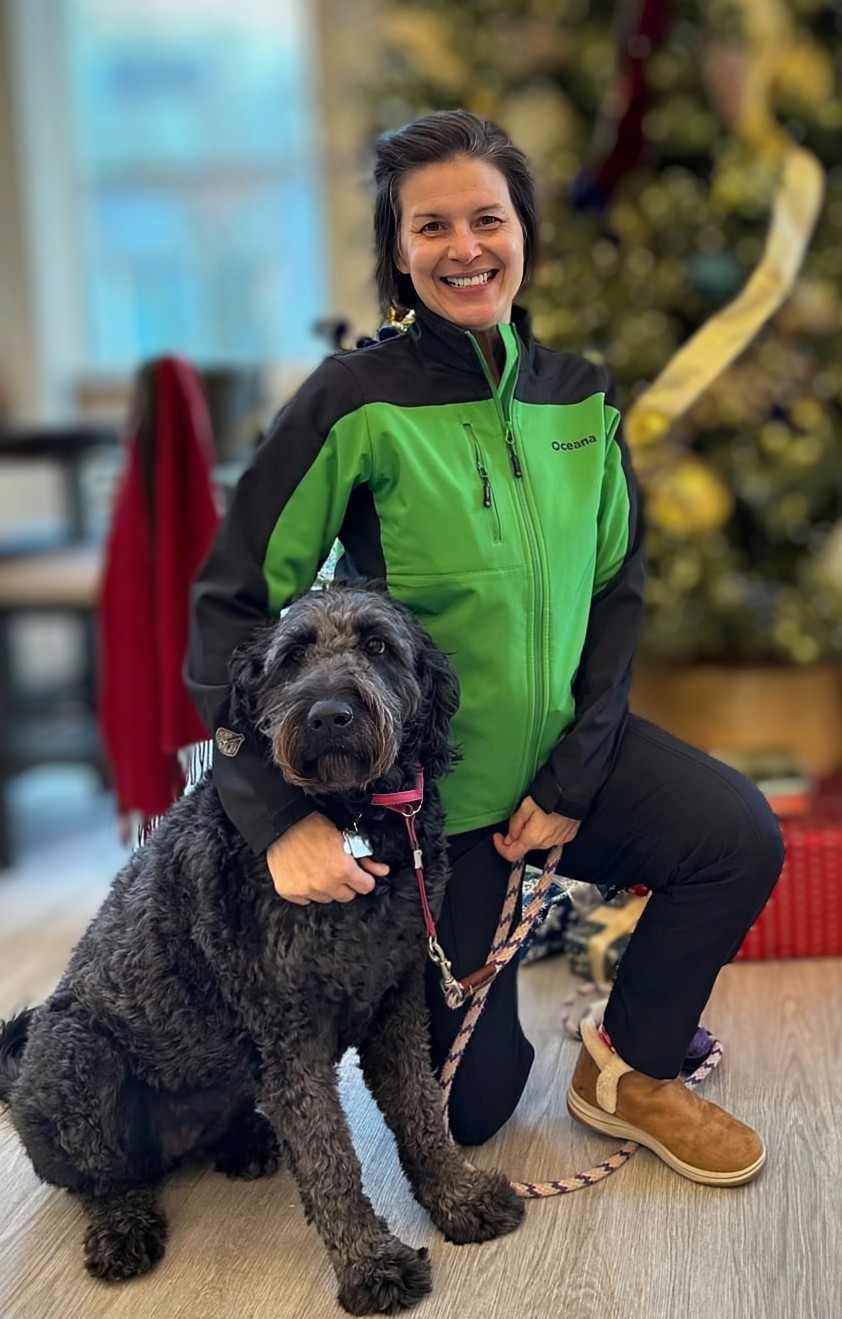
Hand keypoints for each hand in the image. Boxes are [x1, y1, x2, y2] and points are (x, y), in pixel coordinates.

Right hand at [266, 813, 389, 905]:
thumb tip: (384, 871)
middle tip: (336, 869)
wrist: (283, 824)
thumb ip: (366, 859)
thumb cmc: (315, 826)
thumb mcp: (346, 837)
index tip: (357, 872)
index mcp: (343, 870)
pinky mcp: (290, 892)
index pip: (366, 887)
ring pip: (327, 899)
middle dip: (346, 884)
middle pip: (347, 896)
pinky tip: (305, 874)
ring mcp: (306, 890)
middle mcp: (325, 884)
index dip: (363, 878)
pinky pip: (306, 900)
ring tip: (319, 870)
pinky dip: (307, 890)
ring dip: (326, 888)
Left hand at [492, 796, 580, 863]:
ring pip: (539, 842)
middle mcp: (545, 844)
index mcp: (532, 838)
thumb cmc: (550, 797)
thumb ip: (515, 824)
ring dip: (533, 833)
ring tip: (537, 815)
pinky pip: (551, 838)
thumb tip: (509, 838)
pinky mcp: (567, 836)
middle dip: (519, 835)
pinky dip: (547, 831)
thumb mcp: (525, 807)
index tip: (498, 836)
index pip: (512, 855)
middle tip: (520, 818)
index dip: (501, 847)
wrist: (573, 794)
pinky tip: (549, 818)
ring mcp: (558, 841)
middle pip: (525, 846)